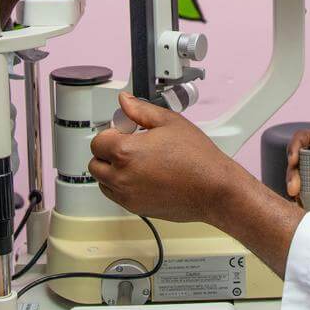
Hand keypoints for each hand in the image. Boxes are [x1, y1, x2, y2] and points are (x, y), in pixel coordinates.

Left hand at [88, 93, 250, 224]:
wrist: (213, 189)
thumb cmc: (197, 158)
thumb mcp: (169, 122)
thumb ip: (140, 109)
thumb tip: (125, 101)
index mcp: (124, 152)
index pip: (98, 141)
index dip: (112, 132)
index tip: (126, 131)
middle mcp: (121, 176)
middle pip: (96, 163)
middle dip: (108, 151)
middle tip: (130, 145)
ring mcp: (127, 195)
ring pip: (103, 181)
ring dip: (112, 170)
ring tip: (137, 161)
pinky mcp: (136, 208)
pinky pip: (116, 195)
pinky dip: (121, 185)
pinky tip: (143, 175)